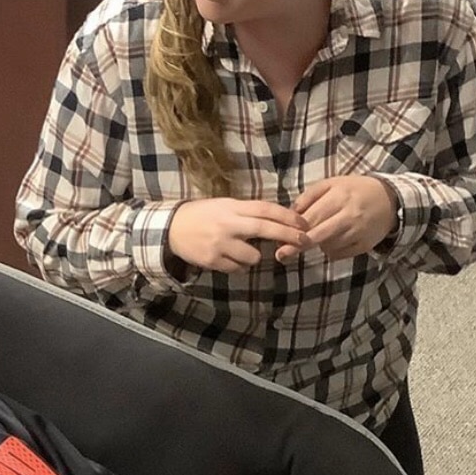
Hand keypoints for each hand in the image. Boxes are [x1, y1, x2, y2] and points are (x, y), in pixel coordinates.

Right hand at [168, 199, 309, 272]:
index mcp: (231, 207)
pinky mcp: (212, 261)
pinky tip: (229, 258)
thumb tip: (276, 219)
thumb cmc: (202, 215)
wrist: (170, 229)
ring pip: (253, 256)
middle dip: (287, 235)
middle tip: (304, 240)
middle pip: (264, 228)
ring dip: (255, 256)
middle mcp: (227, 224)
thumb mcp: (223, 205)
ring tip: (242, 250)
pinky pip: (238, 268)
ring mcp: (220, 244)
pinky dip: (239, 266)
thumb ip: (247, 211)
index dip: (287, 216)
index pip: (265, 209)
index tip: (303, 222)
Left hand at [275, 176, 396, 261]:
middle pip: (318, 235)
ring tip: (318, 234)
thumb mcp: (332, 184)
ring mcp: (358, 232)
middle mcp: (349, 214)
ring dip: (317, 244)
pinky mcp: (364, 245)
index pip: (311, 217)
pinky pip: (339, 253)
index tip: (279, 239)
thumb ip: (309, 196)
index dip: (294, 230)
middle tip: (282, 254)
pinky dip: (331, 249)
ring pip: (327, 246)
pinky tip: (334, 239)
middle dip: (298, 245)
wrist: (390, 200)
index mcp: (339, 196)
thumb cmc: (355, 190)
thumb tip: (289, 213)